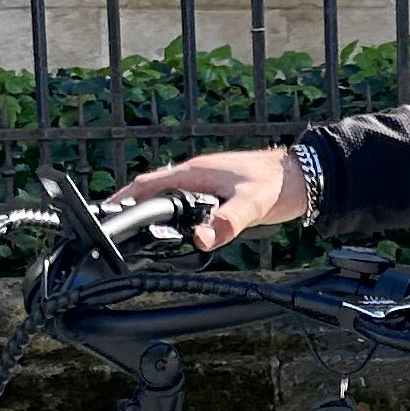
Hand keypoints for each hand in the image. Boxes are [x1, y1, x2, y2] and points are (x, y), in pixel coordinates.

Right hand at [105, 148, 300, 253]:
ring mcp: (204, 183)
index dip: (124, 198)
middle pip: (152, 191)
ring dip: (150, 211)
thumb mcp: (251, 205)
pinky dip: (171, 215)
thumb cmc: (277, 183)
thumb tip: (201, 238)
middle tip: (114, 229)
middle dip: (131, 207)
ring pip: (167, 197)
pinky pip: (183, 203)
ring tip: (134, 233)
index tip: (106, 213)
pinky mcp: (214, 192)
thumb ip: (226, 222)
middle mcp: (195, 175)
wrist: (303, 177)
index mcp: (194, 173)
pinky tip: (172, 231)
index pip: (148, 184)